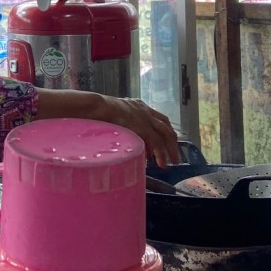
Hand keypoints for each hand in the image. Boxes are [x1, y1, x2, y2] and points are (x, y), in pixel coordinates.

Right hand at [35, 88, 178, 167]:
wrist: (95, 107)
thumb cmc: (97, 112)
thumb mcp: (114, 116)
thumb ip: (122, 126)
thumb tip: (124, 138)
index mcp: (138, 106)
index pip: (159, 118)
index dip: (165, 130)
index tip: (168, 142)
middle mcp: (145, 110)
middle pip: (166, 127)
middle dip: (172, 142)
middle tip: (175, 156)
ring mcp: (145, 118)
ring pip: (166, 135)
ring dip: (171, 150)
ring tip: (173, 163)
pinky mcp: (142, 127)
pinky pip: (157, 143)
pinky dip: (161, 154)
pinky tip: (161, 164)